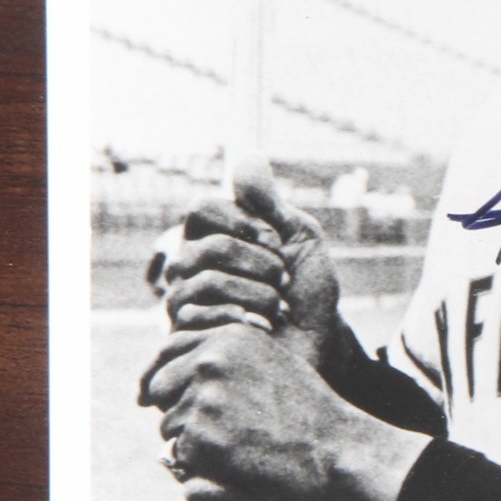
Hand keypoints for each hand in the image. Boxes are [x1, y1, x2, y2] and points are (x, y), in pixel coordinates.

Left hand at [139, 323, 426, 500]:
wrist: (342, 455)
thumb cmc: (313, 419)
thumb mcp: (274, 369)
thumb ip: (228, 366)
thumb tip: (161, 385)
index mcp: (231, 336)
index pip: (169, 352)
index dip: (178, 381)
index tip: (200, 402)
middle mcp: (211, 359)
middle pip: (159, 390)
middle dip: (182, 412)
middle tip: (227, 431)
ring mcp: (204, 397)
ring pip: (169, 428)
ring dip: (197, 445)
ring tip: (248, 450)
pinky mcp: (200, 437)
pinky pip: (180, 460)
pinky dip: (205, 470)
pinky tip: (245, 467)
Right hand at [159, 163, 351, 377]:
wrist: (317, 345)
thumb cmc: (307, 292)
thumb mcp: (301, 238)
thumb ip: (270, 203)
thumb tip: (248, 155)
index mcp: (211, 238)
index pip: (201, 208)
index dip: (242, 220)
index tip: (275, 237)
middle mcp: (188, 267)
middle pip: (207, 247)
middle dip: (261, 262)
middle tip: (283, 279)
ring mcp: (183, 303)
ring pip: (206, 282)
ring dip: (259, 293)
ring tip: (277, 308)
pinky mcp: (188, 338)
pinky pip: (201, 317)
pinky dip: (247, 319)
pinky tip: (264, 329)